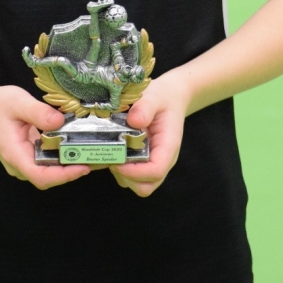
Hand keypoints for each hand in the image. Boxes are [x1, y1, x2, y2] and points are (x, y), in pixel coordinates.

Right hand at [0, 84, 90, 189]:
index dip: (63, 175)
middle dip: (72, 171)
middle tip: (96, 158)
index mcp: (14, 155)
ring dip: (70, 165)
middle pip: (49, 177)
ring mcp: (23, 162)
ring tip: (93, 154)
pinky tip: (78, 146)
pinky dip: (63, 157)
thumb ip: (38, 113)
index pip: (41, 176)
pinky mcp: (28, 156)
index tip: (83, 167)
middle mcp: (19, 164)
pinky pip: (47, 162)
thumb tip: (60, 121)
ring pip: (49, 171)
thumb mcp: (18, 102)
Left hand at [109, 74, 187, 197]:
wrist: (171, 97)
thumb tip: (133, 120)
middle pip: (146, 185)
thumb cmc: (164, 98)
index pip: (155, 171)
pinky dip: (119, 169)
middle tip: (112, 155)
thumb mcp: (155, 96)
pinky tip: (113, 149)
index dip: (135, 171)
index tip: (117, 160)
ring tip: (111, 150)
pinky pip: (131, 176)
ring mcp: (152, 163)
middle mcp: (162, 160)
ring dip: (121, 173)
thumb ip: (145, 107)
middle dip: (126, 176)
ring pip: (136, 184)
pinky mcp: (143, 162)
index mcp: (168, 146)